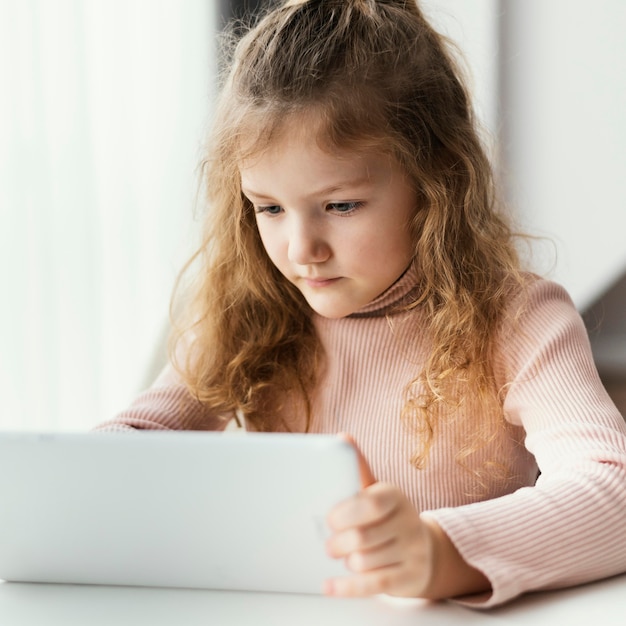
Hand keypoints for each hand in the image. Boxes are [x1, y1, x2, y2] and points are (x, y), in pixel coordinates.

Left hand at [323, 434, 434, 597]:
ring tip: (345, 556)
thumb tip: (342, 437)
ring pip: (366, 562)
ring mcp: (412, 551)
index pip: (371, 503)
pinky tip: (329, 586)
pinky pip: (373, 585)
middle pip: (364, 537)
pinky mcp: (409, 578)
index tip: (329, 519)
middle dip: (339, 543)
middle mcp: (407, 522)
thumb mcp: (378, 491)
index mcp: (395, 495)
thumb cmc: (391, 516)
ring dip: (348, 562)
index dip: (346, 513)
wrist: (427, 550)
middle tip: (329, 544)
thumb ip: (359, 468)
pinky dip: (347, 587)